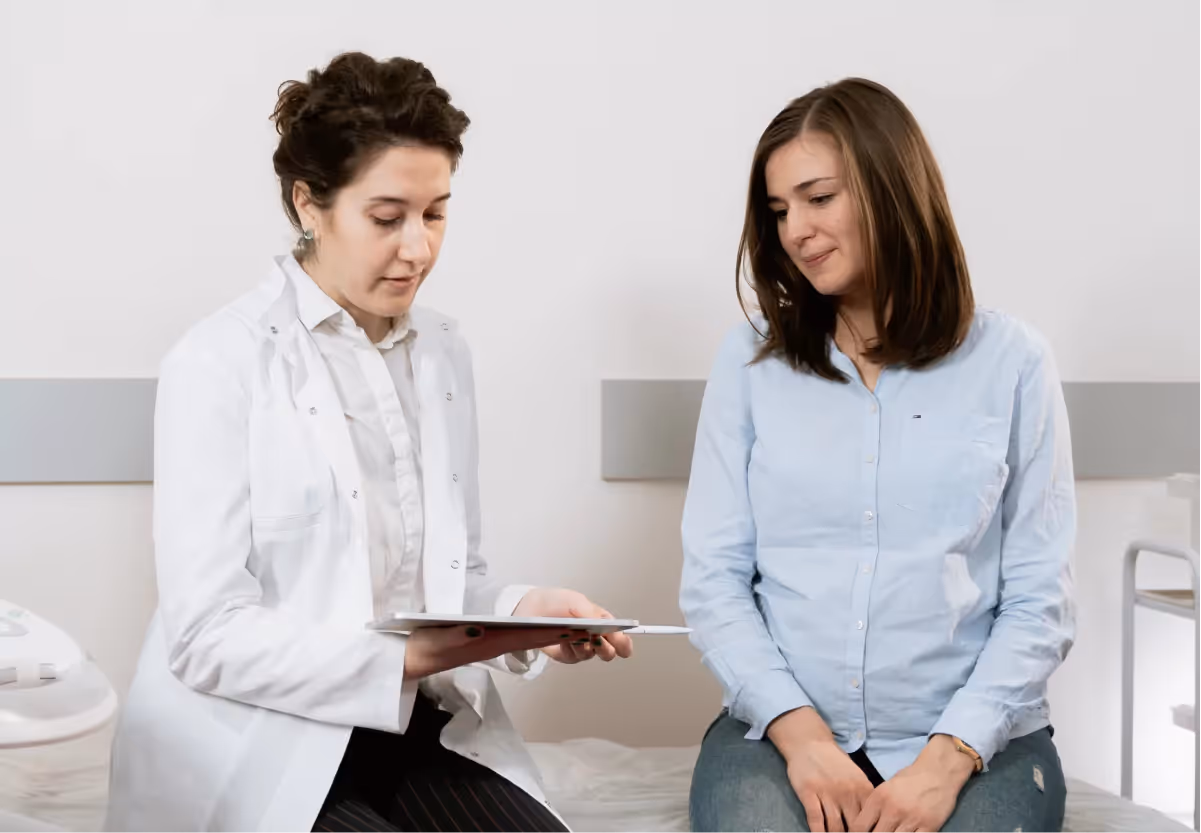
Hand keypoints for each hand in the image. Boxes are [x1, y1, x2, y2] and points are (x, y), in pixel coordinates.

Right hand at [403, 624, 572, 679]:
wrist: (415, 657)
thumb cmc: (426, 645)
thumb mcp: (438, 639)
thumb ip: (457, 635)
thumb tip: (478, 630)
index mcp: (487, 642)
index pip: (525, 637)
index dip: (550, 633)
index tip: (574, 629)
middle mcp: (495, 645)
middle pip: (534, 639)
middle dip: (561, 637)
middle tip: (589, 631)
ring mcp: (494, 646)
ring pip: (530, 640)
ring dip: (553, 636)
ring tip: (580, 629)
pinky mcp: (490, 644)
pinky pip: (519, 640)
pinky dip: (537, 635)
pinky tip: (549, 629)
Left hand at [512, 587, 633, 663]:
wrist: (531, 610)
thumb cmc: (555, 602)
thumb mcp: (575, 602)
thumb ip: (591, 614)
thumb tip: (603, 627)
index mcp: (601, 620)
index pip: (619, 635)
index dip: (623, 642)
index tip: (622, 646)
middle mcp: (594, 635)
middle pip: (609, 651)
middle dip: (604, 648)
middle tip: (595, 639)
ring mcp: (581, 646)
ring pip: (591, 655)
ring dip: (583, 646)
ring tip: (573, 636)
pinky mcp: (567, 655)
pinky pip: (574, 658)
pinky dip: (570, 650)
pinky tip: (563, 641)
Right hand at [767, 708, 874, 832]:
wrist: (810, 742)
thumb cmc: (834, 761)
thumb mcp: (856, 776)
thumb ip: (864, 797)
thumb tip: (873, 820)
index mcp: (863, 788)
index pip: (872, 819)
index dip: (870, 831)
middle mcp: (848, 792)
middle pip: (855, 827)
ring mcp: (828, 793)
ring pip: (835, 827)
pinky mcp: (809, 792)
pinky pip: (816, 820)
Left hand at [849, 735, 974, 832]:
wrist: (938, 771)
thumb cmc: (910, 779)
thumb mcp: (886, 787)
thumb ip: (876, 806)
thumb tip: (865, 825)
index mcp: (879, 798)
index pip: (860, 826)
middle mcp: (893, 810)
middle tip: (880, 832)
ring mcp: (911, 820)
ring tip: (894, 832)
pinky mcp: (929, 827)